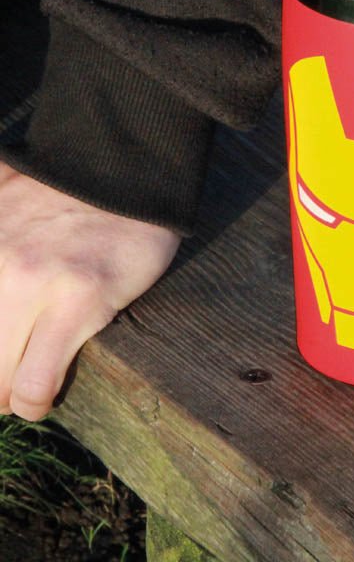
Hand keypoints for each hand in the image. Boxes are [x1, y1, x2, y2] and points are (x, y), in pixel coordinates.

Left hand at [0, 161, 179, 420]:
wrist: (124, 169)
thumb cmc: (59, 188)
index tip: (1, 343)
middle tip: (2, 377)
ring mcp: (28, 283)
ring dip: (2, 397)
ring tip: (18, 391)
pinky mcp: (78, 301)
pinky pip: (35, 383)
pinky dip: (33, 402)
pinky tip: (42, 395)